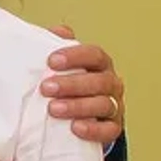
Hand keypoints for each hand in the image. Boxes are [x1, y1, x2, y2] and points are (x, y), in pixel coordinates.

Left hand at [41, 28, 125, 145]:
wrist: (76, 115)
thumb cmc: (67, 84)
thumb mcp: (59, 65)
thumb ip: (56, 46)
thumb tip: (56, 31)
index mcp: (99, 64)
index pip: (94, 55)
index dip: (75, 56)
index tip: (51, 61)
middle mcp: (111, 83)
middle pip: (99, 81)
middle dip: (72, 84)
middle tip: (46, 88)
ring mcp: (115, 106)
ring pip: (104, 104)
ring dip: (78, 106)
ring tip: (53, 109)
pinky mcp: (112, 128)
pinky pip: (109, 130)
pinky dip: (94, 130)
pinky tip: (75, 128)